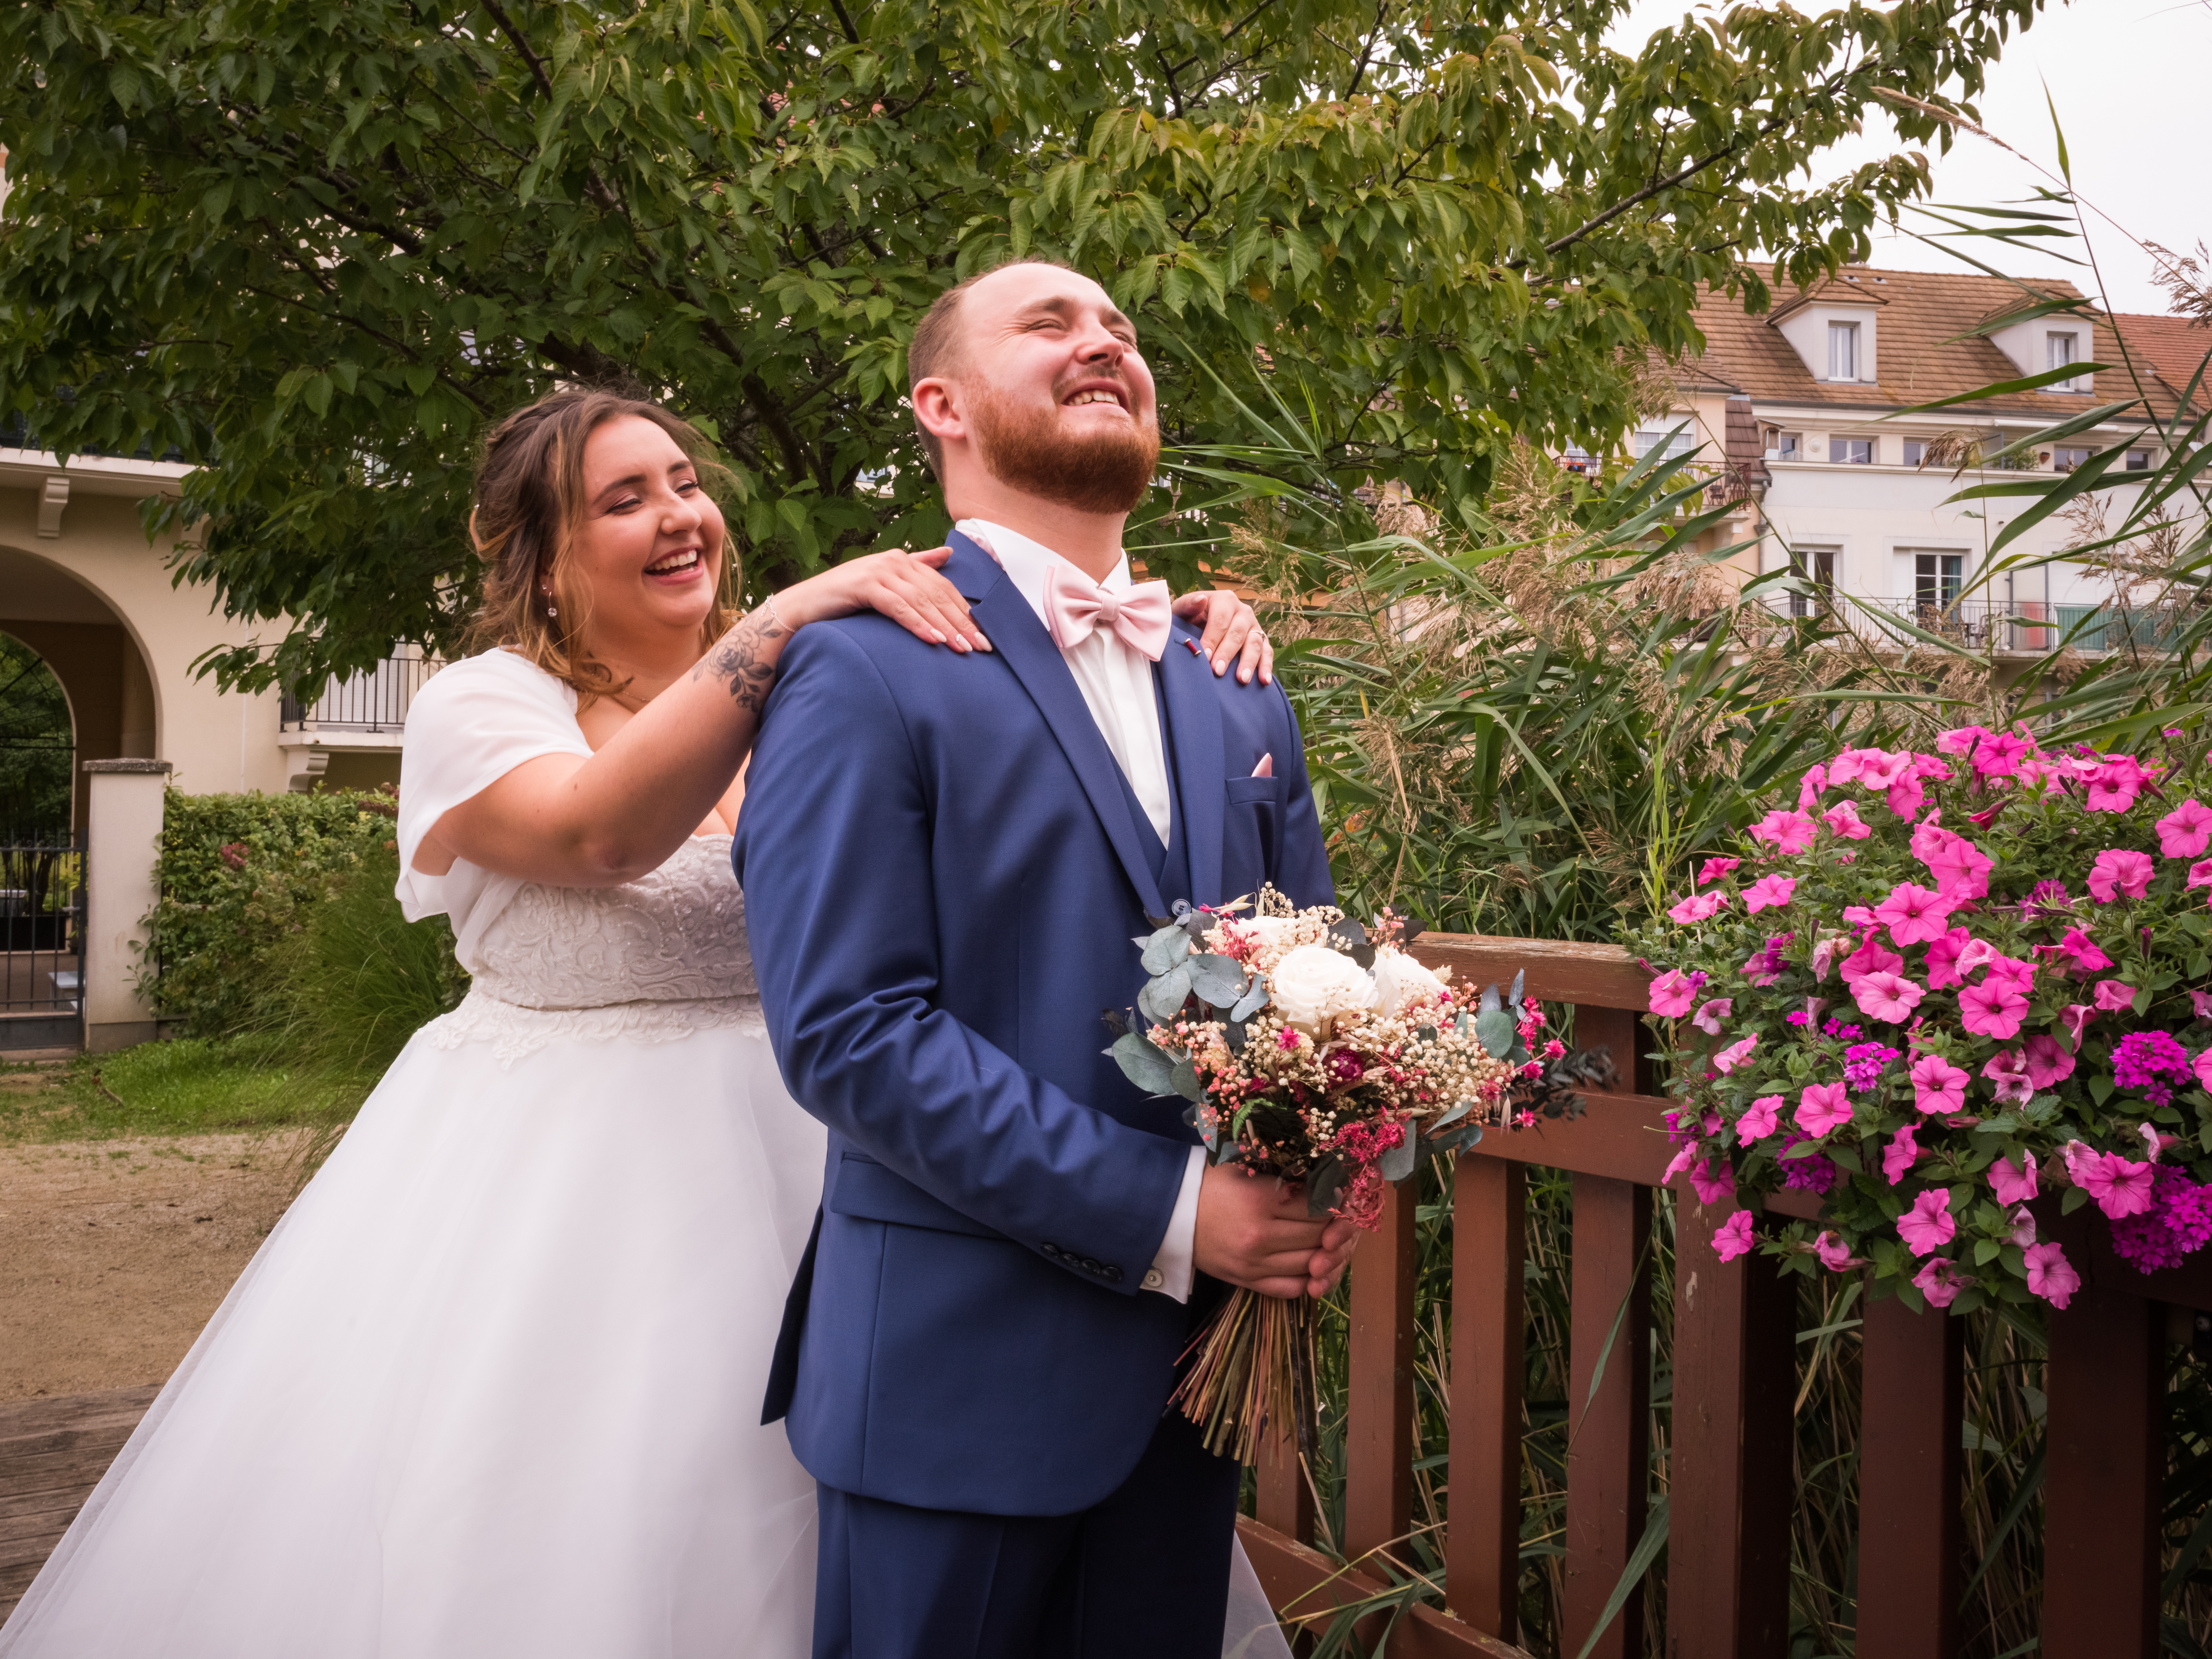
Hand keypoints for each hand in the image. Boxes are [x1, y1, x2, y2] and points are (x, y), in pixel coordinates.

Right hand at [775, 546, 991, 653]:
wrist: (803, 606)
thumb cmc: (845, 599)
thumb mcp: (885, 581)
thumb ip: (917, 565)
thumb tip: (948, 553)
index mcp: (903, 560)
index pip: (943, 587)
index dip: (965, 611)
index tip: (984, 635)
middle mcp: (894, 561)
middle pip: (937, 594)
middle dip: (961, 622)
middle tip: (981, 647)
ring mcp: (879, 571)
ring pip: (921, 601)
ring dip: (944, 626)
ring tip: (962, 648)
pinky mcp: (864, 586)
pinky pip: (898, 607)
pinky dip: (917, 623)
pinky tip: (933, 639)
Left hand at [1171, 589, 1272, 684]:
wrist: (1198, 624)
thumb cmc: (1189, 618)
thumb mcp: (1182, 610)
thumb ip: (1187, 605)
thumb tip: (1200, 600)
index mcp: (1224, 600)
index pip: (1220, 619)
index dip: (1212, 638)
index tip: (1204, 655)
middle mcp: (1242, 611)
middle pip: (1237, 633)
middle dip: (1227, 653)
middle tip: (1217, 671)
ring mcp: (1254, 626)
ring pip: (1255, 643)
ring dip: (1249, 662)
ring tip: (1241, 679)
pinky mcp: (1261, 639)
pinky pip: (1267, 652)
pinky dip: (1266, 666)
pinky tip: (1263, 680)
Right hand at [1192, 1160, 1360, 1298]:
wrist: (1171, 1213)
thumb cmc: (1211, 1183)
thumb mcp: (1245, 1167)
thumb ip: (1284, 1173)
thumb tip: (1326, 1177)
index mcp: (1260, 1200)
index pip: (1318, 1206)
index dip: (1334, 1199)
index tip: (1337, 1193)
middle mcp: (1260, 1236)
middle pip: (1318, 1236)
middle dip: (1334, 1226)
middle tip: (1336, 1216)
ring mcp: (1254, 1264)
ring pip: (1310, 1263)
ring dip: (1325, 1252)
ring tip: (1324, 1237)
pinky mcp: (1247, 1281)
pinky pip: (1291, 1288)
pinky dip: (1307, 1278)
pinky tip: (1310, 1263)